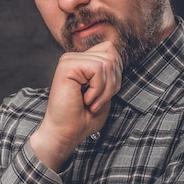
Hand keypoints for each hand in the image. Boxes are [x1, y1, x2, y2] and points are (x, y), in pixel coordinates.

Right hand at [30, 41, 122, 170]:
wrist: (66, 134)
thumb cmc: (84, 118)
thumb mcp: (105, 92)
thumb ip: (110, 72)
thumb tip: (117, 57)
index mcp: (81, 61)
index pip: (111, 50)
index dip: (115, 73)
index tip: (103, 94)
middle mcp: (74, 57)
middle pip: (112, 56)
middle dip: (112, 84)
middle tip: (97, 102)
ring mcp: (69, 60)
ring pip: (107, 63)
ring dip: (105, 90)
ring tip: (91, 103)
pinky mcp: (67, 66)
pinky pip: (97, 69)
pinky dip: (98, 89)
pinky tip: (85, 99)